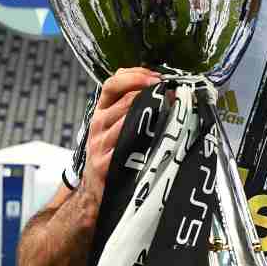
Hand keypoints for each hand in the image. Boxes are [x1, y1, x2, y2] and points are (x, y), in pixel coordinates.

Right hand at [81, 67, 160, 199]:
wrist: (94, 189)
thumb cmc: (110, 154)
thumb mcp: (112, 127)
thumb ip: (128, 107)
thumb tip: (157, 85)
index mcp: (100, 112)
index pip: (112, 83)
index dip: (134, 76)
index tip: (157, 77)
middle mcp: (98, 124)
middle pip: (125, 99)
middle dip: (151, 93)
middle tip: (172, 92)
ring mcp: (100, 144)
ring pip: (128, 119)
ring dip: (153, 112)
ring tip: (172, 109)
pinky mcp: (106, 163)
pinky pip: (128, 145)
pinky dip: (146, 138)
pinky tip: (160, 135)